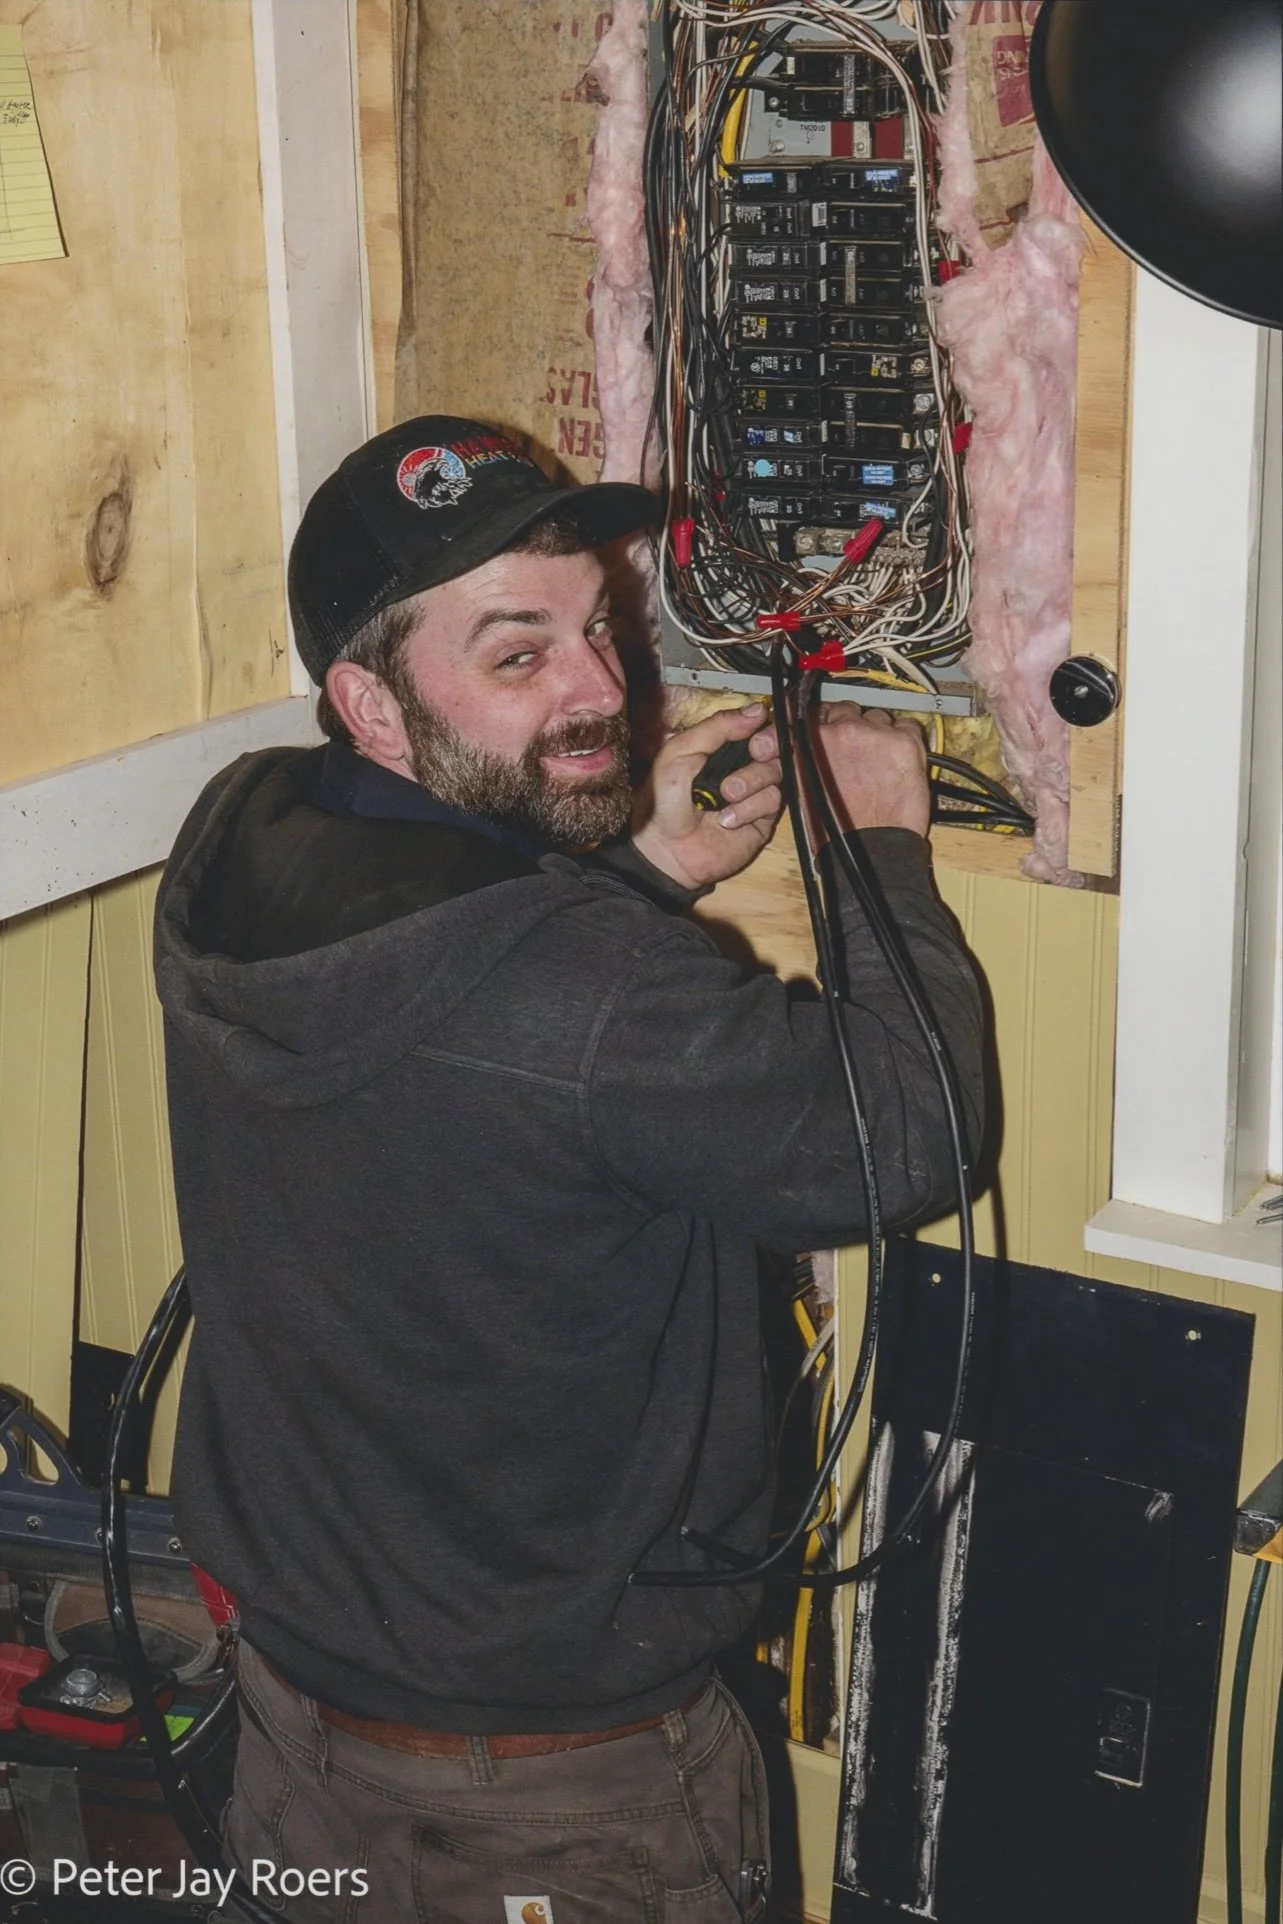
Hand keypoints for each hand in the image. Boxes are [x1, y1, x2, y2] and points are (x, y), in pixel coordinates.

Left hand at [632, 702, 783, 890]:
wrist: (667, 849)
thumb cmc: (666, 801)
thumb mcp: (680, 753)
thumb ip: (716, 728)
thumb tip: (757, 710)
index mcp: (722, 746)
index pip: (755, 724)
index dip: (762, 724)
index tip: (756, 729)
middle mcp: (742, 765)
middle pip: (775, 744)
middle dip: (768, 744)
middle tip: (755, 752)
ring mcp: (754, 791)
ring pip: (775, 772)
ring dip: (750, 781)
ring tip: (725, 795)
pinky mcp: (762, 818)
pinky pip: (772, 800)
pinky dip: (749, 808)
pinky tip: (728, 819)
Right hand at [804, 703, 929, 840]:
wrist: (868, 848)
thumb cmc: (836, 831)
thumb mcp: (804, 790)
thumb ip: (807, 759)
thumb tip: (813, 746)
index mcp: (808, 743)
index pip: (812, 711)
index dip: (824, 718)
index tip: (830, 722)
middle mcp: (840, 731)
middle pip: (848, 709)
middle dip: (853, 726)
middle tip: (860, 749)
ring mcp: (873, 733)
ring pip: (878, 717)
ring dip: (879, 733)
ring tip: (881, 761)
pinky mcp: (904, 741)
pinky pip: (907, 725)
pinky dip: (905, 739)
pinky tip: (899, 759)